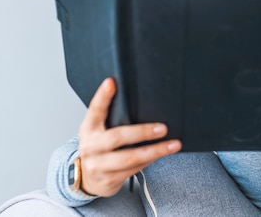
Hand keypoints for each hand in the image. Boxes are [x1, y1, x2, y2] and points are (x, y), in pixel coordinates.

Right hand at [77, 78, 181, 196]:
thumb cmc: (100, 148)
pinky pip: (134, 169)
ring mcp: (99, 165)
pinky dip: (150, 161)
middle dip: (142, 132)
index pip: (95, 109)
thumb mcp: (99, 130)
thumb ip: (112, 117)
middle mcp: (91, 146)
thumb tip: (141, 100)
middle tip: (162, 128)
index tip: (111, 82)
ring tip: (172, 145)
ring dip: (155, 151)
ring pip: (130, 158)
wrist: (88, 179)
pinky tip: (161, 154)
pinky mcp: (109, 179)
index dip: (102, 96)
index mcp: (89, 128)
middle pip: (117, 137)